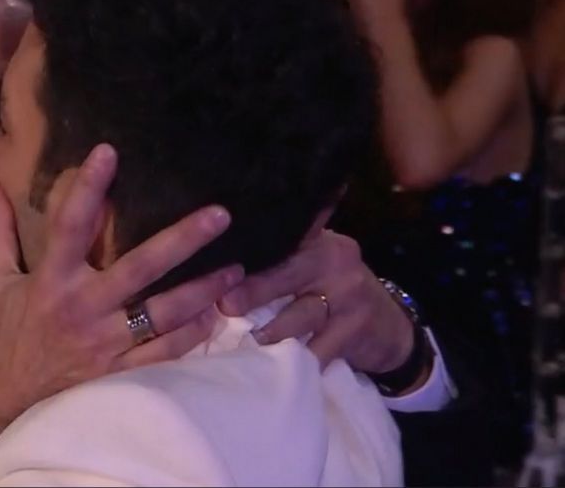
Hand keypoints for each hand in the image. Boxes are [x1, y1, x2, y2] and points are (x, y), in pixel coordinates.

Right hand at [0, 144, 242, 436]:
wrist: (7, 406)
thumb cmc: (5, 338)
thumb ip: (1, 233)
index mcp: (52, 281)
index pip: (70, 225)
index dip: (87, 187)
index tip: (108, 152)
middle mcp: (84, 309)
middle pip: (140, 267)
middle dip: (183, 239)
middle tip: (221, 213)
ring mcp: (107, 344)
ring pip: (165, 312)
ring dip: (203, 290)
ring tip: (237, 269)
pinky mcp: (121, 374)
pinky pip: (166, 353)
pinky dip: (193, 335)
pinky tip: (216, 316)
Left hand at [219, 230, 415, 375]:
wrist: (391, 329)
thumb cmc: (337, 295)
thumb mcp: (315, 268)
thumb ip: (281, 262)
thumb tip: (222, 271)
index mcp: (318, 241)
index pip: (281, 240)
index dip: (249, 252)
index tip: (217, 261)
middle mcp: (335, 259)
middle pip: (286, 273)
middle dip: (253, 290)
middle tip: (225, 305)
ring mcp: (349, 292)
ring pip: (301, 314)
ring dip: (272, 331)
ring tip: (249, 340)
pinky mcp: (357, 327)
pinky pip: (320, 348)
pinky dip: (298, 360)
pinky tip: (279, 367)